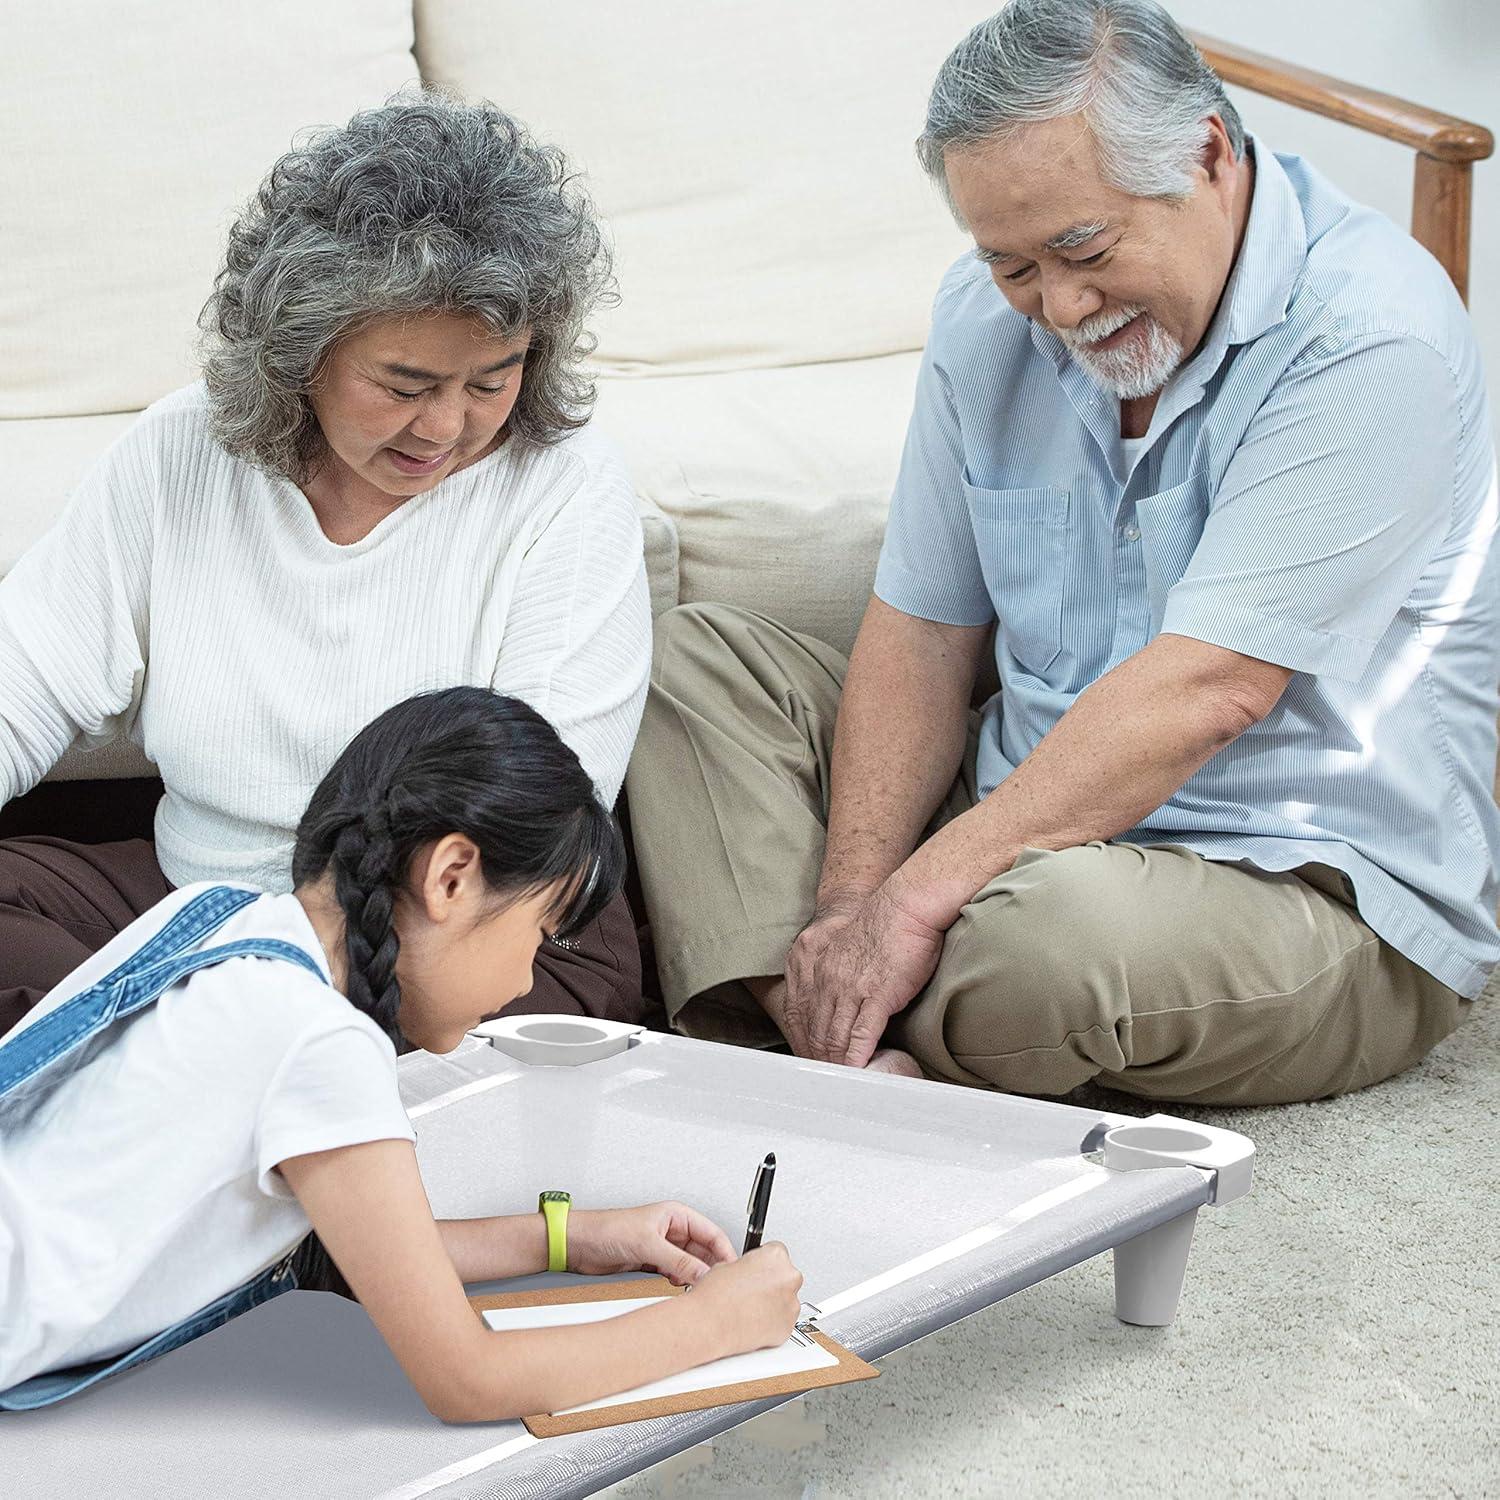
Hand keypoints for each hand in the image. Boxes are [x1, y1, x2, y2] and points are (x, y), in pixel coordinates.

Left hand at [566, 1202, 736, 1284]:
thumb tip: (703, 1273)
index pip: (712, 1233)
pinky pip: (675, 1274)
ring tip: (695, 1289)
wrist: (578, 1245)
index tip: (730, 1272)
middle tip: (713, 1286)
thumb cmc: (606, 1229)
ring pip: (690, 1265)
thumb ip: (678, 1260)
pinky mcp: (652, 1264)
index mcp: (676, 1215)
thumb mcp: (648, 1244)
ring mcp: (663, 1248)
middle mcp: (672, 1230)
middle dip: (709, 1267)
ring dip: (693, 1277)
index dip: (724, 1252)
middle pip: (703, 1251)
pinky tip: (677, 1288)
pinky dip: (679, 1282)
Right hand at [692, 1242, 803, 1355]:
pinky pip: (784, 1321)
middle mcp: (789, 1277)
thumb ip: (747, 1266)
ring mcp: (792, 1303)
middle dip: (772, 1283)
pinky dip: (773, 1323)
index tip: (757, 1271)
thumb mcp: (727, 1265)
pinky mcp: (788, 1327)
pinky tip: (754, 1323)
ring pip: (787, 1300)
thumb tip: (748, 1272)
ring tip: (750, 1310)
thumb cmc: (716, 1296)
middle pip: (786, 1276)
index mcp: (775, 1256)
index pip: (777, 1253)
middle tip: (752, 1292)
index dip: (763, 1263)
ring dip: (774, 1303)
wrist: (711, 1326)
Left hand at [782, 883, 944, 1066]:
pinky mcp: (878, 995)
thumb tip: (852, 997)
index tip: (813, 1061)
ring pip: (834, 1036)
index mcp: (823, 969)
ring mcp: (852, 988)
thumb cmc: (890, 926)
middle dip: (817, 1059)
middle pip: (816, 1030)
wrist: (909, 905)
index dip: (808, 1042)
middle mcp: (830, 980)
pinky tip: (857, 1072)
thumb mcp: (854, 949)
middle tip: (823, 1082)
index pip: (806, 1014)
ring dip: (835, 1063)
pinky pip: (861, 1035)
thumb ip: (845, 973)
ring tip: (839, 1084)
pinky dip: (857, 1057)